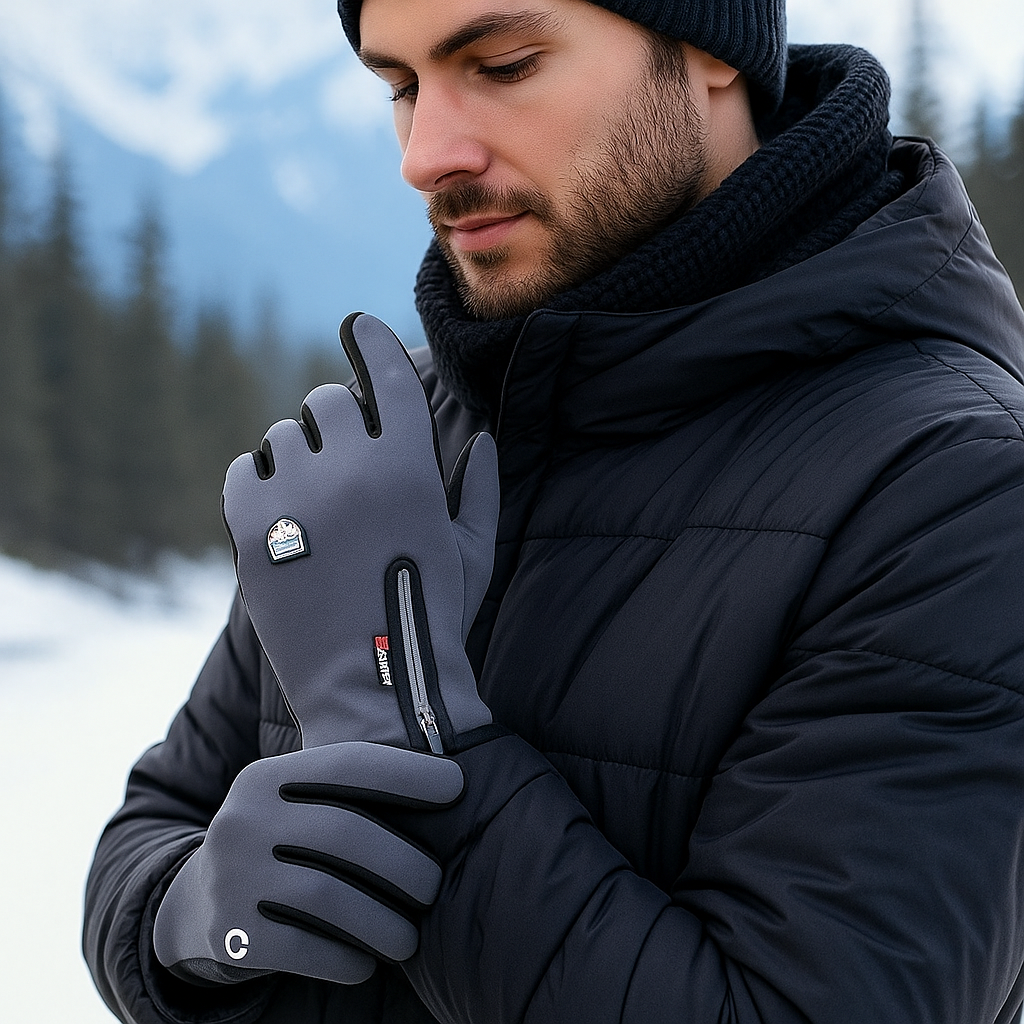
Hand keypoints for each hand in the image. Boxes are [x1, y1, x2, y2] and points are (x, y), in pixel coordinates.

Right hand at [153, 742, 463, 985]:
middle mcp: (241, 819)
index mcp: (265, 777)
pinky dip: (347, 958)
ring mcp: (230, 877)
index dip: (408, 773)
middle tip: (433, 887)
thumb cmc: (282, 847)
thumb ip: (351, 792)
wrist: (195, 906)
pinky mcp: (228, 933)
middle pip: (346, 833)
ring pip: (328, 896)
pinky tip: (365, 963)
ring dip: (383, 922)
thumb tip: (453, 784)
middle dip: (404, 863)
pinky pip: (304, 949)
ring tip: (409, 939)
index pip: (348, 763)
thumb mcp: (297, 806)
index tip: (456, 786)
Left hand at [222, 312, 498, 750]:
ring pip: (284, 435)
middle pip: (328, 402)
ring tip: (315, 503)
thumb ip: (484, 490)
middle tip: (344, 459)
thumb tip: (485, 440)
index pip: (387, 376)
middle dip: (337, 421)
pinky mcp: (249, 528)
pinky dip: (261, 483)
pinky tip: (282, 516)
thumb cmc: (435, 621)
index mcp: (410, 468)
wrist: (375, 693)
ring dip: (300, 456)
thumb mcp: (475, 554)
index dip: (371, 341)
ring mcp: (296, 497)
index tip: (357, 325)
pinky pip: (244, 469)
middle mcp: (351, 468)